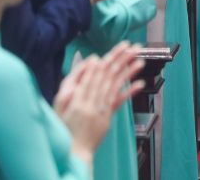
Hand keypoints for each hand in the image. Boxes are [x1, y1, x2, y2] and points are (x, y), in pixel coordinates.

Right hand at [56, 42, 145, 162]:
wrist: (71, 152)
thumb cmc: (63, 128)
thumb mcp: (59, 106)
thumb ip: (70, 86)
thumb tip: (85, 67)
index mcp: (77, 99)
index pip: (93, 76)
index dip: (105, 61)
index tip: (115, 51)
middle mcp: (90, 103)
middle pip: (106, 77)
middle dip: (119, 60)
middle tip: (131, 47)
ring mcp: (100, 111)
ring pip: (115, 86)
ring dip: (129, 72)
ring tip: (140, 60)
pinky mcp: (107, 118)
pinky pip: (119, 103)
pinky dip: (130, 92)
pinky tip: (140, 83)